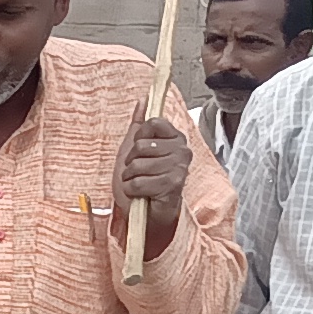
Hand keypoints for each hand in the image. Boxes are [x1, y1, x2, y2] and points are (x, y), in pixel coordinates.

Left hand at [113, 111, 192, 254]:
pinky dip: (132, 190)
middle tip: (139, 174)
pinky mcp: (173, 184)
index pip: (151, 123)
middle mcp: (182, 150)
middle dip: (131, 162)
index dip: (137, 138)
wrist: (148, 214)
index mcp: (175, 138)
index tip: (139, 153)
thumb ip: (139, 124)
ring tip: (139, 185)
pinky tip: (141, 194)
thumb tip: (143, 100)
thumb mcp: (136, 150)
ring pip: (138, 164)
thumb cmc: (142, 181)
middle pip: (141, 144)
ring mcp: (180, 167)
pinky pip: (139, 181)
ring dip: (130, 178)